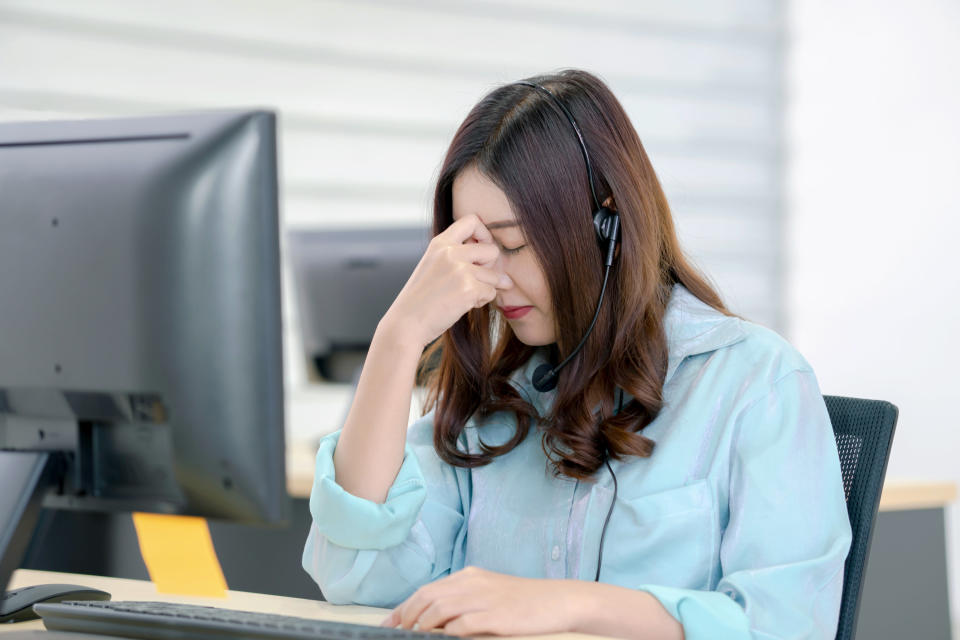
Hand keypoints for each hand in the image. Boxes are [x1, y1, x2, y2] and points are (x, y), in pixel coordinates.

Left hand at [379, 566, 577, 636]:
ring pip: (440, 608)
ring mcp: (484, 599)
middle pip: (428, 597)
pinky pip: (462, 624)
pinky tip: (441, 639)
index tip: (390, 622)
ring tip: (412, 636)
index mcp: (470, 576)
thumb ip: (465, 600)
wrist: (558, 600)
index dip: (405, 606)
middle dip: (406, 615)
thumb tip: (436, 618)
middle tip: (395, 631)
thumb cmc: (525, 602)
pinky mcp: (496, 616)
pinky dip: (447, 633)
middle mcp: (473, 583)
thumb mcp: (491, 593)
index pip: (427, 589)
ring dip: (422, 624)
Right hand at [381, 215, 511, 348]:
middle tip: (476, 280)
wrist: (406, 323)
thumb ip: (456, 256)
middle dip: (490, 267)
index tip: (481, 249)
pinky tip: (464, 305)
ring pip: (494, 275)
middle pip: (492, 250)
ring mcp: (460, 270)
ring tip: (465, 296)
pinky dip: (482, 301)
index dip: (484, 233)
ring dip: (485, 288)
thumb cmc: (420, 299)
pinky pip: (491, 292)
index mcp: (440, 243)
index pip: (472, 220)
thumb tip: (495, 257)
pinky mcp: (468, 289)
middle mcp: (451, 252)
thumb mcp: (433, 266)